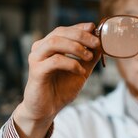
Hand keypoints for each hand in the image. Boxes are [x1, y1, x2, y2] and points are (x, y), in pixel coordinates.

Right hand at [13, 23, 100, 137]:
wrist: (47, 109)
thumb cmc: (61, 89)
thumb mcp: (80, 71)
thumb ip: (89, 58)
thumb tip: (102, 44)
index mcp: (48, 46)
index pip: (64, 30)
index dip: (79, 27)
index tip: (94, 29)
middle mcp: (40, 49)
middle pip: (60, 32)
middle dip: (81, 36)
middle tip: (96, 43)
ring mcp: (36, 59)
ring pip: (54, 42)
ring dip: (75, 47)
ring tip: (88, 57)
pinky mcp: (36, 71)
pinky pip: (55, 61)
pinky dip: (71, 63)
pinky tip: (80, 71)